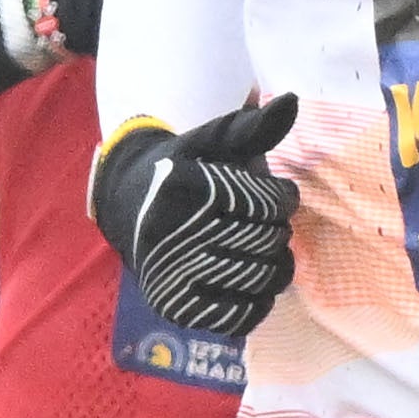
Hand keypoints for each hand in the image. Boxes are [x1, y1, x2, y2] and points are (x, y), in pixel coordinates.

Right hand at [93, 98, 300, 349]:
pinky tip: (255, 282)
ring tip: (270, 252)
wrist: (128, 207)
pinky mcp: (177, 308)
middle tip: (272, 225)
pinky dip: (260, 301)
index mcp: (182, 187)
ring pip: (259, 279)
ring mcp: (173, 275)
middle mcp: (172, 232)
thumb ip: (252, 127)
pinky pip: (240, 316)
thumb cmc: (183, 171)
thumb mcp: (211, 142)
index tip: (279, 195)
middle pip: (266, 241)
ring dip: (279, 267)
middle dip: (280, 231)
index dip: (284, 198)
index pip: (265, 202)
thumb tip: (290, 101)